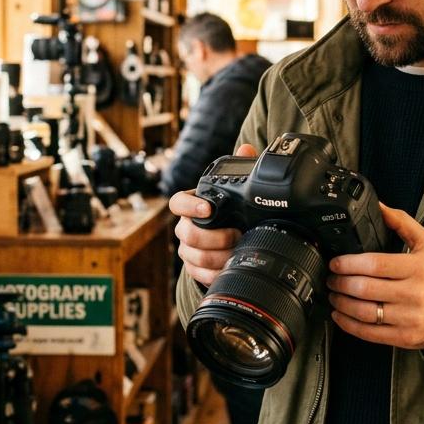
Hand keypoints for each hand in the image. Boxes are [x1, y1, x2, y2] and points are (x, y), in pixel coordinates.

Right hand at [170, 143, 257, 286]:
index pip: (178, 203)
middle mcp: (185, 227)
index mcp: (192, 205)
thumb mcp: (235, 192)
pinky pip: (198, 273)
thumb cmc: (229, 213)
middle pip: (187, 233)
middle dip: (214, 237)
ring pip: (194, 255)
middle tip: (237, 235)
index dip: (190, 206)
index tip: (208, 209)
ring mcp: (187, 249)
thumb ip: (240, 169)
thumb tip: (246, 149)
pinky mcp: (192, 268)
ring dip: (218, 256)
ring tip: (237, 252)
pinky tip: (229, 268)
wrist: (228, 242)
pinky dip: (215, 273)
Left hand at [326, 203, 423, 349]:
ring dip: (341, 303)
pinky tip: (340, 315)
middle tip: (331, 279)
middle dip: (340, 283)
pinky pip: (369, 332)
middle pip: (365, 288)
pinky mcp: (404, 337)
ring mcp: (409, 317)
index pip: (375, 264)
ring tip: (333, 295)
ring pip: (364, 312)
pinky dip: (348, 324)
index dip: (349, 264)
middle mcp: (414, 293)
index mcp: (417, 267)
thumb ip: (401, 222)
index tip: (335, 263)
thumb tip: (378, 206)